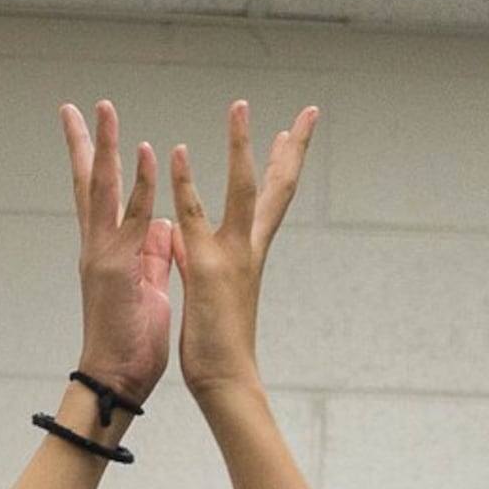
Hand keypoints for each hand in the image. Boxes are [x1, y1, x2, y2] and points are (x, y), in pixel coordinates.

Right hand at [63, 101, 173, 406]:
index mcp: (108, 252)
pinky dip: (137, 183)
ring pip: (100, 190)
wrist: (116, 380)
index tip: (90, 130)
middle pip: (86, 184)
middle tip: (73, 107)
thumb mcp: (147, 288)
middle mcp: (97, 247)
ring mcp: (102, 255)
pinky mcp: (114, 268)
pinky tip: (144, 151)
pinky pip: (130, 217)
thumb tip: (161, 224)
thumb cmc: (131, 341)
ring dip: (104, 147)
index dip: (96, 163)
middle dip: (82, 144)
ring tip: (104, 109)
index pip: (99, 198)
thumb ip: (151, 253)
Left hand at [168, 100, 318, 399]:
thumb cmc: (218, 346)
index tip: (290, 130)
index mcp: (251, 254)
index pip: (273, 199)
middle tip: (311, 109)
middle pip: (280, 186)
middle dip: (295, 146)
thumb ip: (198, 258)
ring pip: (243, 189)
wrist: (225, 381)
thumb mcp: (208, 291)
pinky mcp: (206, 268)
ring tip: (241, 107)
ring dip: (242, 146)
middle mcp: (250, 248)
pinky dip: (186, 183)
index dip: (284, 164)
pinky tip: (178, 151)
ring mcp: (232, 255)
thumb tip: (183, 238)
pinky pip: (194, 217)